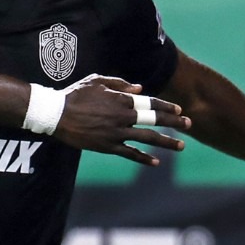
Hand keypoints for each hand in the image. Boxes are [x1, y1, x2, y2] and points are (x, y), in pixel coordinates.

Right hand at [55, 75, 189, 164]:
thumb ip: (120, 83)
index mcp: (121, 99)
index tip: (179, 109)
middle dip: (174, 122)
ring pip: (147, 138)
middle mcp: (122, 116)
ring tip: (181, 146)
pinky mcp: (107, 146)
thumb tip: (140, 88)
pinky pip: (130, 153)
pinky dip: (143, 158)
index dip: (166, 106)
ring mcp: (116, 133)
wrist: (55, 114)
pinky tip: (156, 162)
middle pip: (154, 119)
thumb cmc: (75, 95)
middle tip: (189, 124)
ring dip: (166, 142)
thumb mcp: (97, 81)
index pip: (150, 102)